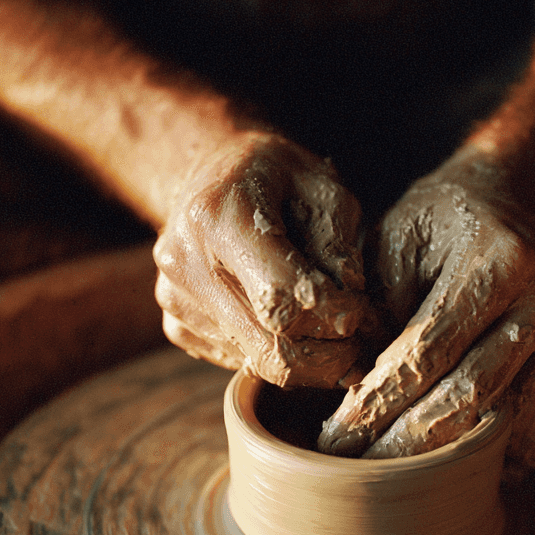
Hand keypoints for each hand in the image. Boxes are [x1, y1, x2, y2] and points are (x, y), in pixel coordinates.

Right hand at [154, 132, 370, 386]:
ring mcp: (175, 298)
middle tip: (356, 343)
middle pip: (268, 346)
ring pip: (257, 360)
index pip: (281, 296)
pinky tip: (287, 320)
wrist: (209, 174)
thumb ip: (338, 240)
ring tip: (326, 324)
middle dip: (326, 356)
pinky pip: (238, 360)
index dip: (332, 316)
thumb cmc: (274, 176)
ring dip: (306, 356)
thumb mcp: (320, 184)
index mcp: (219, 217)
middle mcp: (186, 263)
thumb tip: (350, 294)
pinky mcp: (175, 324)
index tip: (359, 310)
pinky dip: (274, 351)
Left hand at [318, 151, 534, 467]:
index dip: (381, 398)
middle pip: (471, 392)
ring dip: (447, 456)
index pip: (430, 349)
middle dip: (408, 441)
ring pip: (504, 416)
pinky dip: (495, 452)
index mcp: (497, 260)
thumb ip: (379, 308)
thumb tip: (357, 388)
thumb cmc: (437, 222)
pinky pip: (533, 420)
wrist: (512, 200)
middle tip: (358, 471)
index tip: (338, 434)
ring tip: (396, 483)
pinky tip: (455, 475)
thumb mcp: (395, 241)